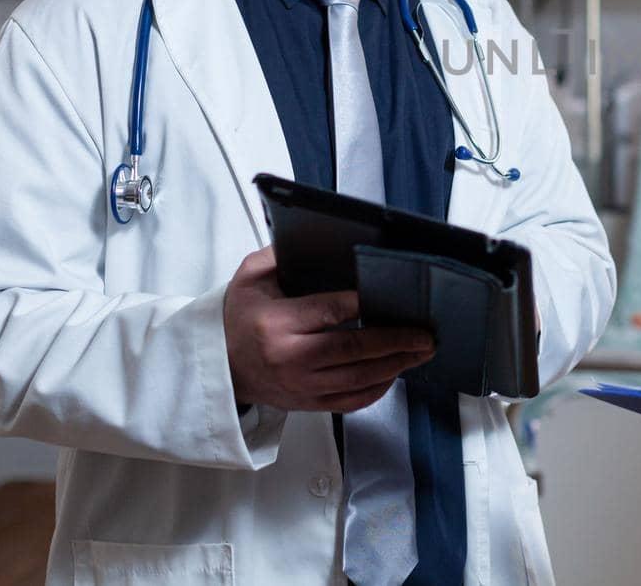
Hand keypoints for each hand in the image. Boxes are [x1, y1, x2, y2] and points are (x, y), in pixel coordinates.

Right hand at [223, 246, 435, 412]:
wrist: (216, 365)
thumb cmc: (237, 318)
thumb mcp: (250, 277)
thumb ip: (282, 254)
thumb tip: (316, 238)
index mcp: (277, 324)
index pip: (331, 311)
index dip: (366, 305)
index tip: (395, 298)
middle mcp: (290, 359)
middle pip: (353, 349)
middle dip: (395, 340)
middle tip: (424, 333)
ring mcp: (300, 386)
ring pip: (358, 379)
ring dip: (395, 365)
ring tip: (421, 351)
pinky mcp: (307, 403)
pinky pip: (350, 402)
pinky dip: (377, 389)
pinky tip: (395, 373)